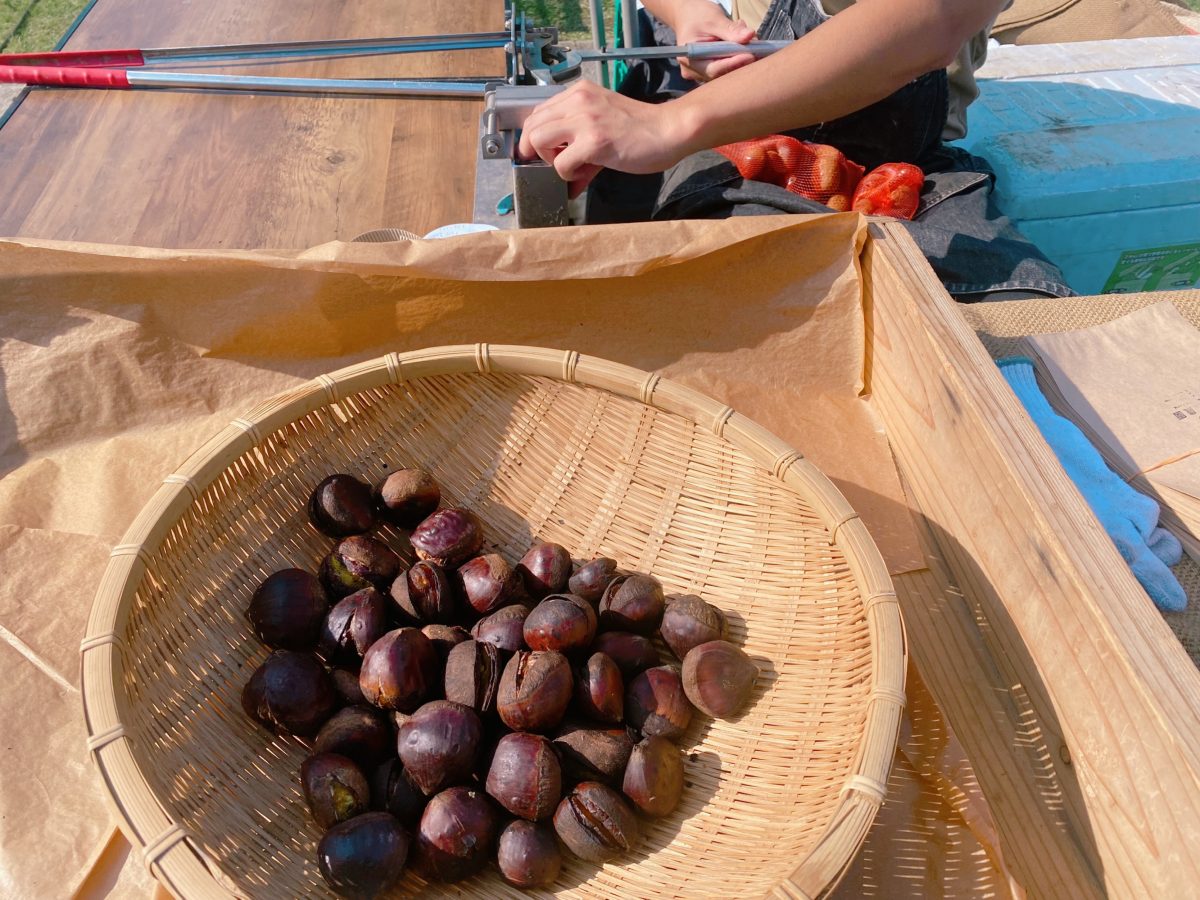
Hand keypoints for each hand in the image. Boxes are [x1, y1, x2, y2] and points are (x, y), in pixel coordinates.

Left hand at [517, 81, 693, 195]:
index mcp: (578, 92)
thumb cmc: (641, 129)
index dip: (535, 138)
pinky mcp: (593, 141)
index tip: (545, 154)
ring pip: (538, 141)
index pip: (537, 113)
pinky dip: (568, 175)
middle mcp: (577, 100)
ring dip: (550, 161)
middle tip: (557, 163)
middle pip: (531, 127)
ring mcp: (584, 119)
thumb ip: (579, 145)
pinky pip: (561, 164)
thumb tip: (567, 178)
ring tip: (572, 166)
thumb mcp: (603, 126)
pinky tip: (585, 173)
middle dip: (537, 151)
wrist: (669, 131)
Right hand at [670, 0, 755, 81]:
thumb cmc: (696, 15)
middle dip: (740, 58)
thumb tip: (749, 36)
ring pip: (727, 70)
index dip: (733, 63)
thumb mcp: (713, 19)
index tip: (750, 55)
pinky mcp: (711, 69)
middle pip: (722, 73)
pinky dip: (737, 55)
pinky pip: (727, 67)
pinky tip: (740, 41)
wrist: (687, 15)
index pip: (713, 69)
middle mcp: (694, 71)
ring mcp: (702, 72)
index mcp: (689, 59)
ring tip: (745, 36)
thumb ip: (731, 30)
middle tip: (755, 43)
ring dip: (741, 55)